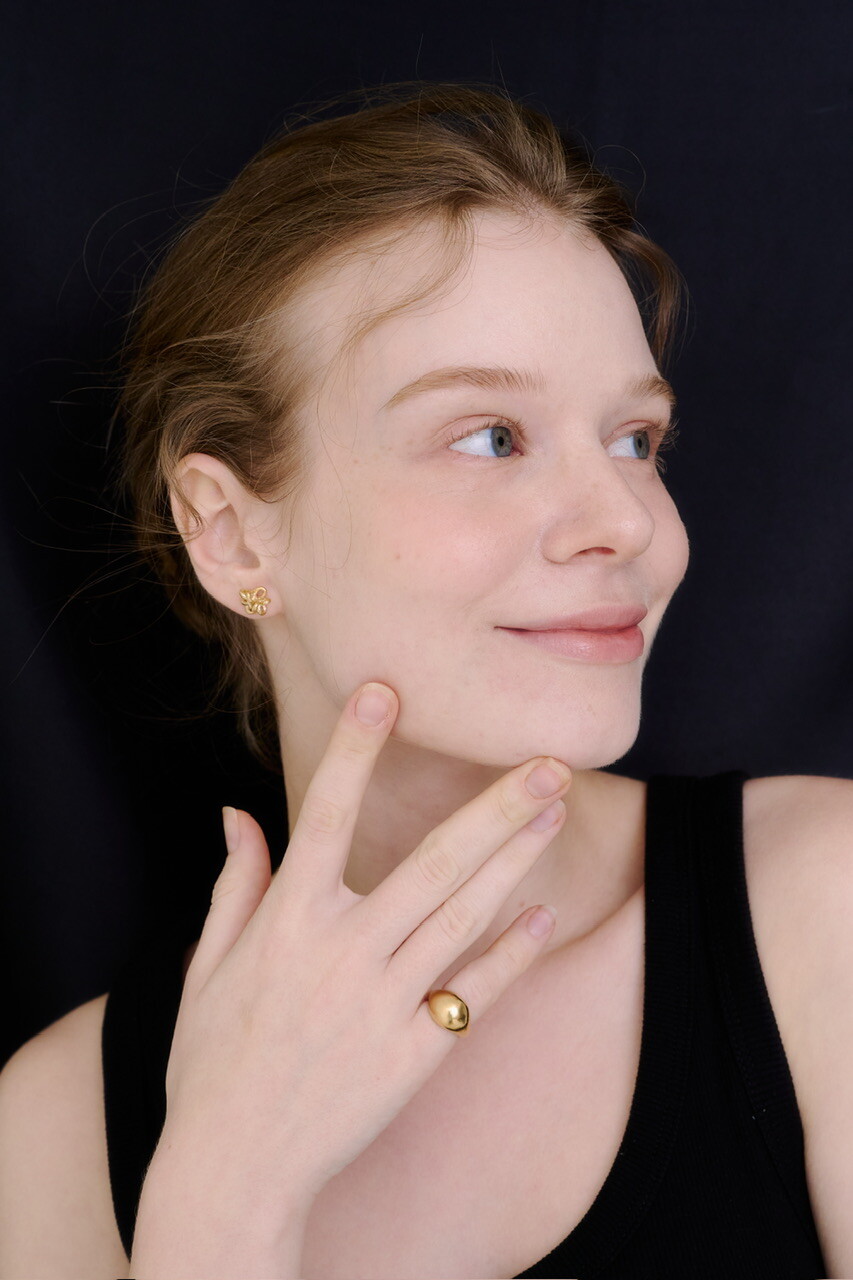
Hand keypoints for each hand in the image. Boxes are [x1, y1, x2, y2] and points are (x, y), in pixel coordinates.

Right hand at [151, 681, 570, 1236]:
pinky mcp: (415, 1053)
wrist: (235, 1169)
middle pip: (431, 860)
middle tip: (549, 759)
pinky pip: (476, 992)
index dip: (354, 750)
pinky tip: (544, 913)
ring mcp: (383, 1003)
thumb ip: (235, 884)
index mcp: (286, 922)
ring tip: (556, 809)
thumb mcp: (208, 966)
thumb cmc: (212, 1061)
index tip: (384, 692)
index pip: (323, 814)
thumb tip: (235, 812)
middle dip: (496, 805)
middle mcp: (341, 952)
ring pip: (465, 914)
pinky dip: (513, 952)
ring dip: (516, 858)